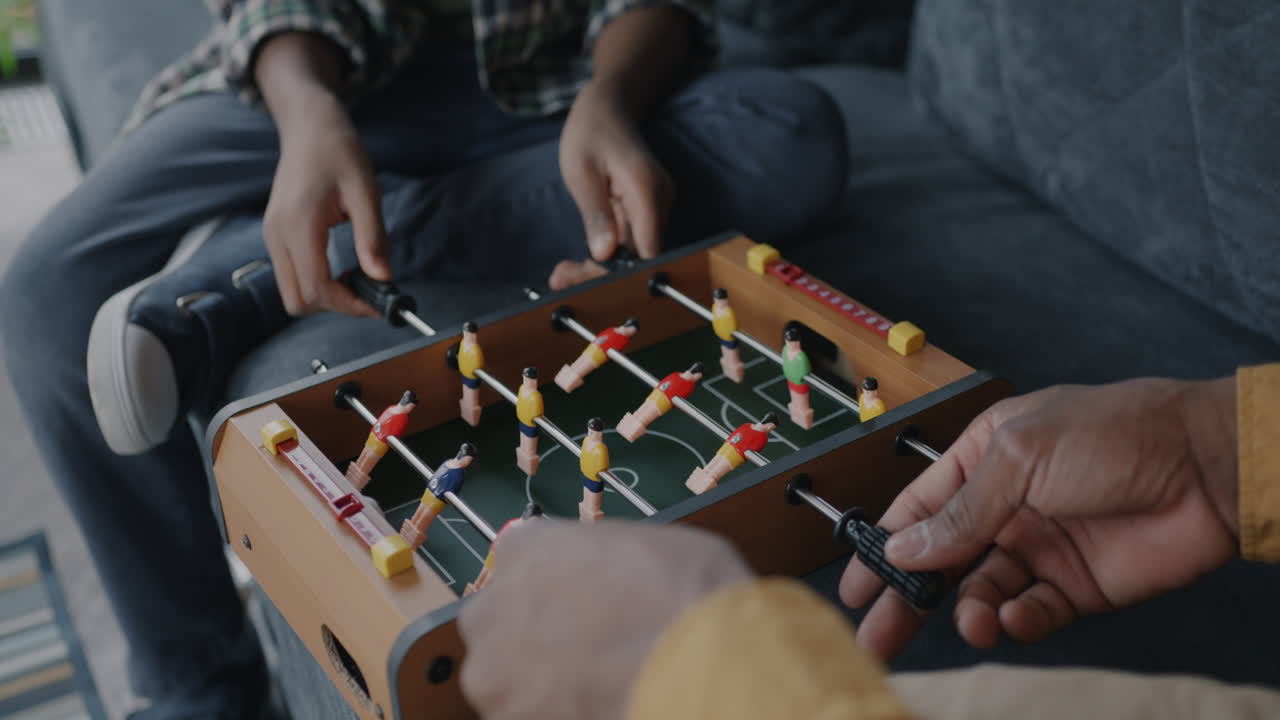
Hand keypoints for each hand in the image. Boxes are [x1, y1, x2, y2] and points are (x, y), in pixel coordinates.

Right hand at [256, 33, 389, 316]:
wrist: (310, 126)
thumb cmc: (339, 151)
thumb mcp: (365, 192)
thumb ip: (373, 237)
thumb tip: (384, 278)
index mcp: (299, 225)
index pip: (316, 288)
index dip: (349, 304)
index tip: (378, 302)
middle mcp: (277, 236)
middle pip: (298, 301)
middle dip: (336, 306)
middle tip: (369, 291)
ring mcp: (272, 238)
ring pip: (292, 294)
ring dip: (326, 297)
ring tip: (357, 278)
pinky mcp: (276, 237)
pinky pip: (292, 277)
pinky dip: (317, 284)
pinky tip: (342, 269)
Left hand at [460, 521, 751, 718]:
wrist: (695, 665)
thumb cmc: (684, 594)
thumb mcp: (647, 545)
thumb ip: (602, 560)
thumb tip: (611, 577)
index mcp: (524, 548)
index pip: (517, 562)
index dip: (551, 586)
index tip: (576, 602)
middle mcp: (494, 607)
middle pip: (499, 623)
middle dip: (532, 637)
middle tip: (584, 651)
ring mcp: (495, 674)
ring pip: (506, 681)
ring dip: (538, 684)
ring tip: (594, 686)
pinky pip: (528, 717)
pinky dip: (553, 715)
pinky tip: (596, 707)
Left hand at [556, 81, 673, 286]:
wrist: (609, 106)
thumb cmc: (590, 131)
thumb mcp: (581, 172)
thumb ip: (595, 214)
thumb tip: (604, 254)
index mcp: (646, 191)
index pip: (645, 251)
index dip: (617, 272)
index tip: (582, 279)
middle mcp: (660, 201)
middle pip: (640, 256)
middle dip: (602, 273)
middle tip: (561, 278)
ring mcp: (657, 206)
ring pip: (634, 252)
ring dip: (600, 266)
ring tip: (562, 272)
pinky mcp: (648, 210)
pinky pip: (630, 240)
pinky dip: (606, 252)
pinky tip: (577, 260)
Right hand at [841, 377, 1238, 659]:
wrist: (1206, 466)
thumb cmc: (1117, 433)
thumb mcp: (1021, 457)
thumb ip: (962, 510)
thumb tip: (906, 546)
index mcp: (983, 460)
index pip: (919, 509)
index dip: (883, 546)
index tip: (856, 585)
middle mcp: (1006, 506)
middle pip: (940, 560)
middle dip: (908, 598)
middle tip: (878, 635)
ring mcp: (1039, 547)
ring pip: (981, 592)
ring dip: (969, 612)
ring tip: (972, 624)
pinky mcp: (1075, 585)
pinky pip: (1029, 611)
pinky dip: (1016, 621)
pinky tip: (1015, 616)